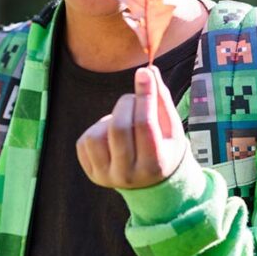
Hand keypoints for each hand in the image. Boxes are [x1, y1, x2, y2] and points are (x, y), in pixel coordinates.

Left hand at [76, 65, 186, 188]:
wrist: (150, 183)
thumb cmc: (164, 148)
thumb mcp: (171, 128)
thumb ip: (161, 100)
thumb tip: (149, 71)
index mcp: (155, 165)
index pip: (145, 124)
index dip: (144, 95)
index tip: (144, 73)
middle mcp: (128, 175)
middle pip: (119, 128)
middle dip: (126, 104)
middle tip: (133, 99)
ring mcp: (106, 176)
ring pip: (97, 135)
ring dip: (110, 118)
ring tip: (124, 121)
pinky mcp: (91, 172)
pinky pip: (85, 141)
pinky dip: (98, 130)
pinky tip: (111, 135)